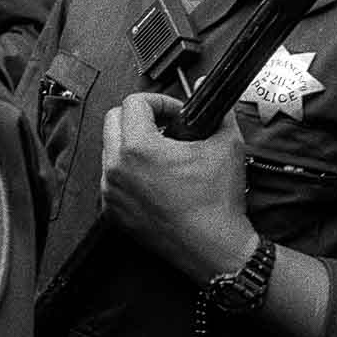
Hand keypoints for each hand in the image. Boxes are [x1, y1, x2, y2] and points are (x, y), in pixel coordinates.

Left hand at [100, 91, 255, 284]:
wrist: (214, 249)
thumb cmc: (218, 204)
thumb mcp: (226, 146)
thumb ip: (217, 111)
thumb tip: (210, 87)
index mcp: (138, 148)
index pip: (133, 103)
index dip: (160, 102)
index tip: (176, 114)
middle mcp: (116, 168)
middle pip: (113, 121)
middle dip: (139, 118)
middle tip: (165, 128)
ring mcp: (111, 192)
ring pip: (110, 150)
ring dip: (131, 145)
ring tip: (162, 154)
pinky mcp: (113, 212)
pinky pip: (111, 179)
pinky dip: (128, 173)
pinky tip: (155, 179)